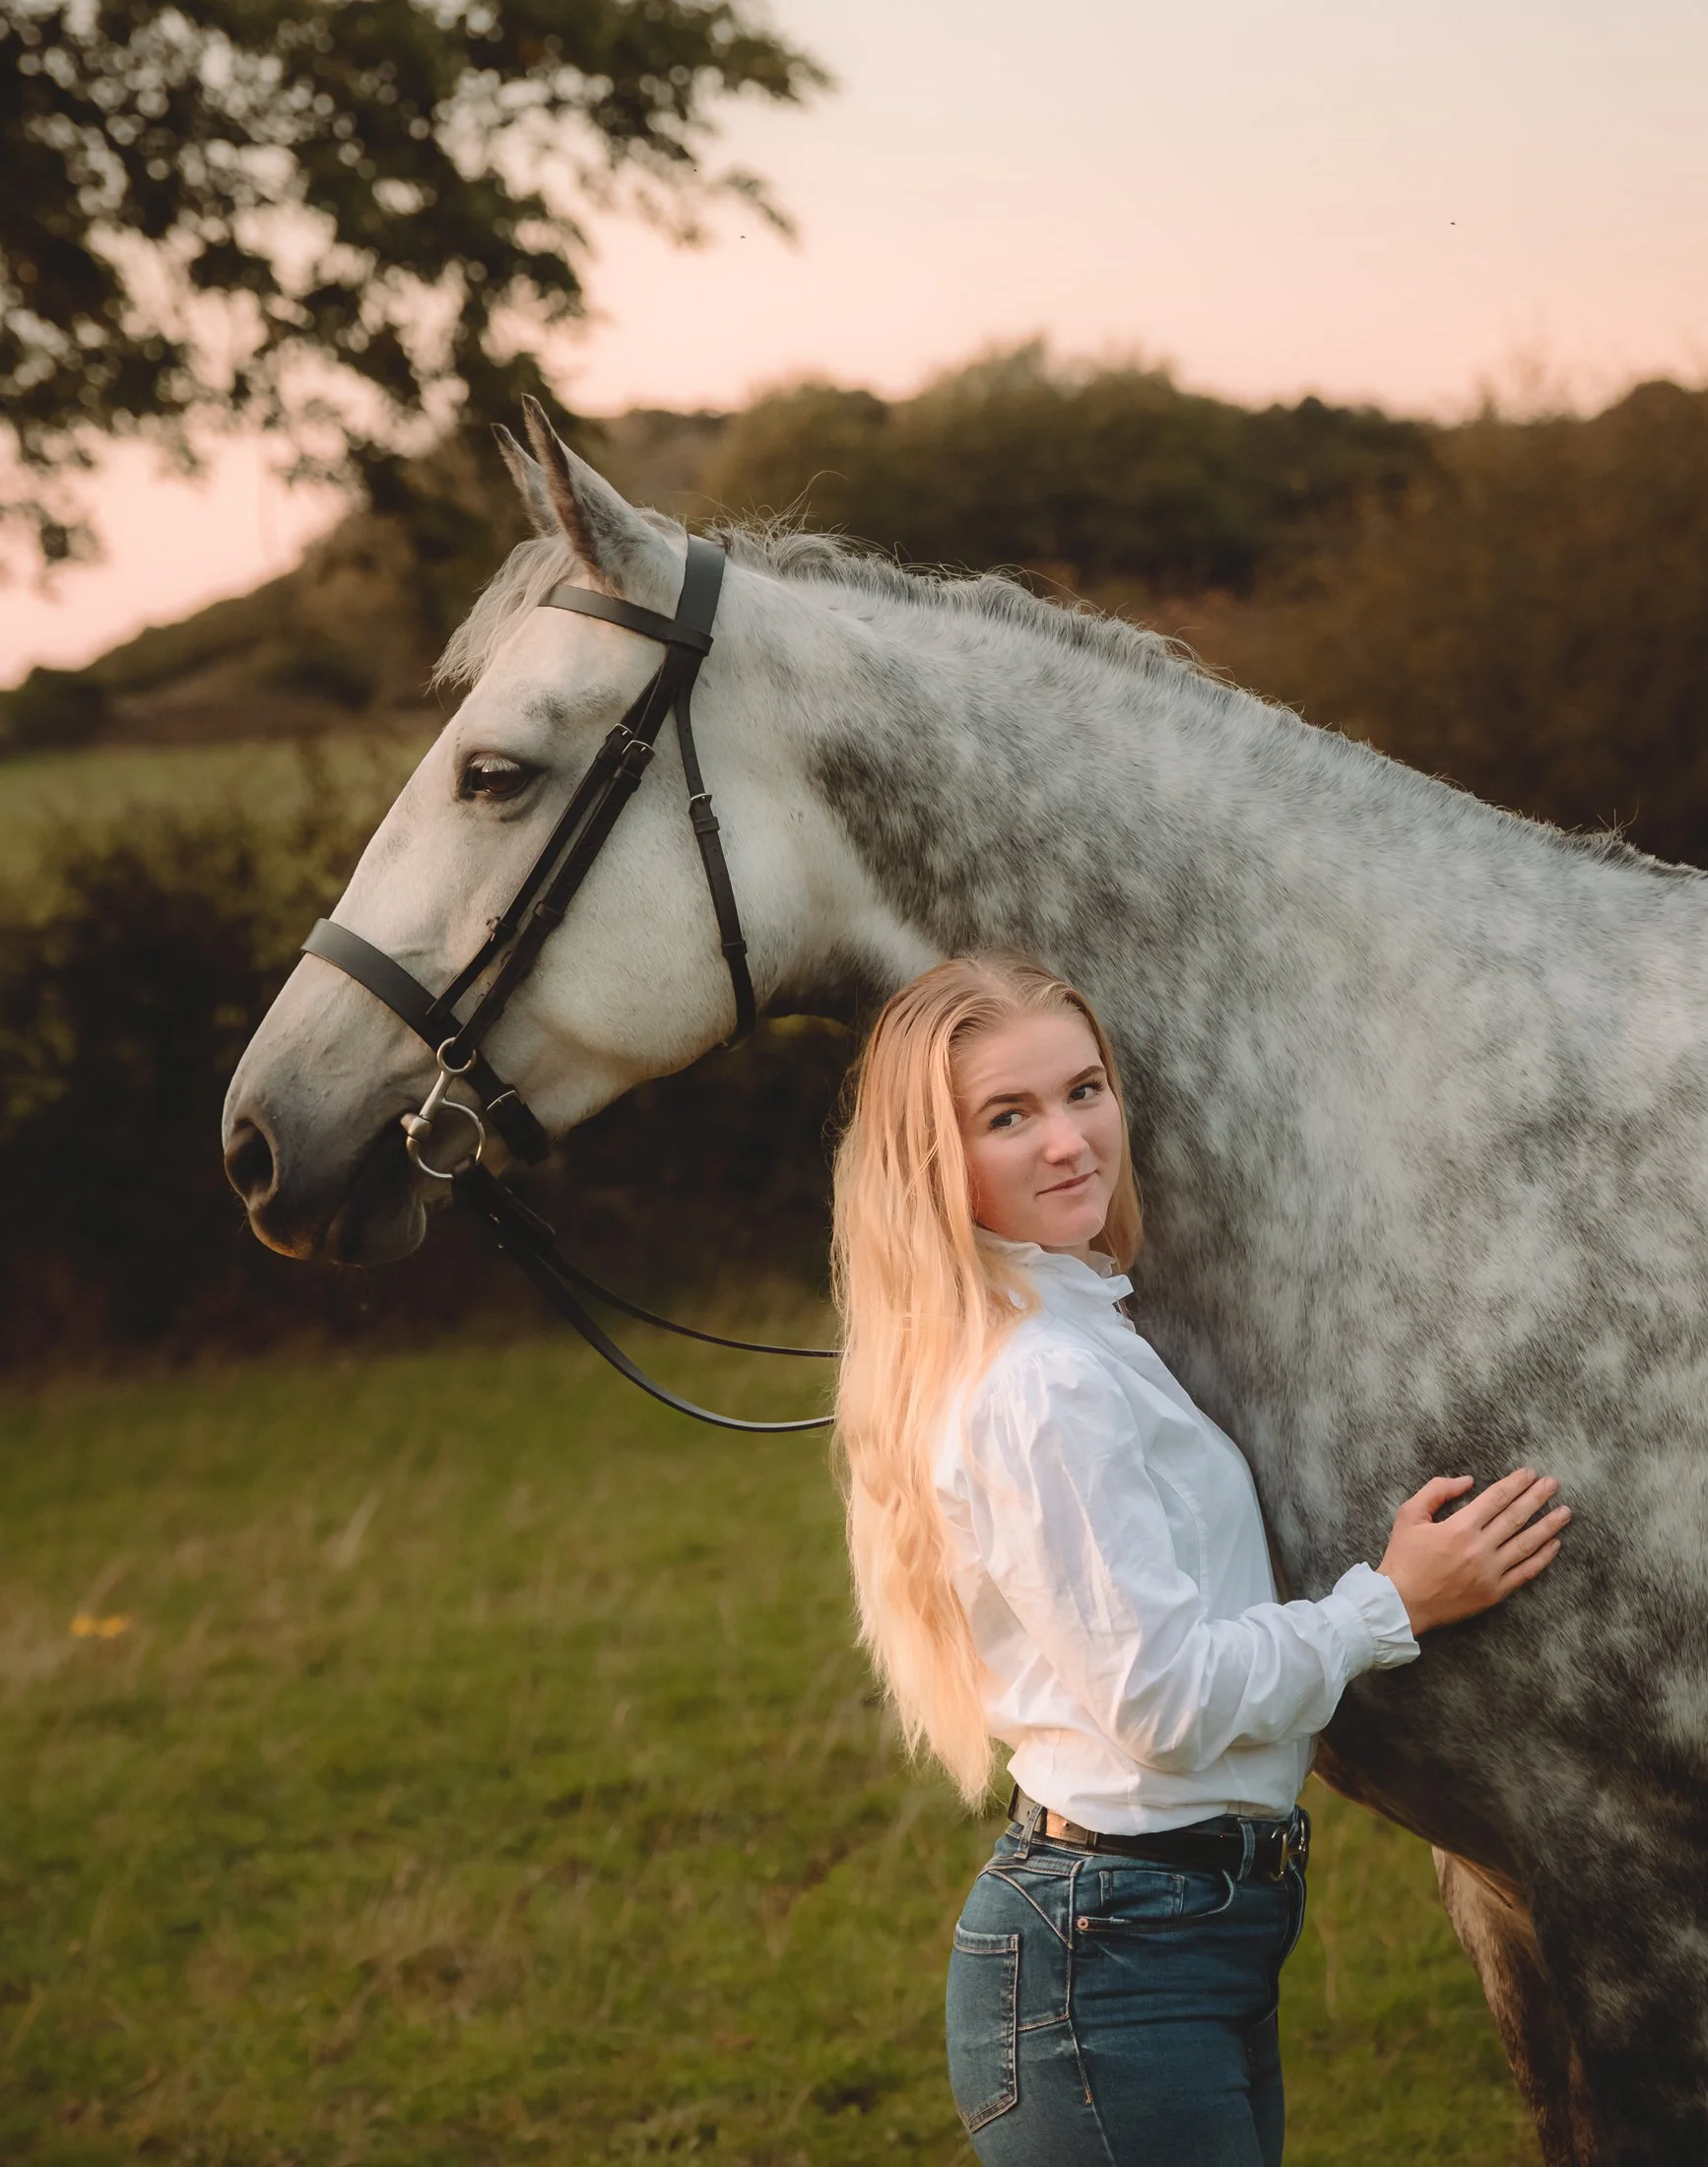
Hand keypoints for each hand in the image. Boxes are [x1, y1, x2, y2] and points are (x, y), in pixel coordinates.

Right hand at [1377, 1467, 1569, 1635]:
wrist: (1401, 1603)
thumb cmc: (1403, 1558)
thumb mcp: (1408, 1515)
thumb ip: (1436, 1491)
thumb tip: (1466, 1481)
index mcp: (1459, 1527)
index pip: (1495, 1498)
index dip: (1515, 1483)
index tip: (1530, 1473)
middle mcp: (1479, 1548)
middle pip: (1516, 1517)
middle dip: (1537, 1497)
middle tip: (1554, 1484)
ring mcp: (1490, 1572)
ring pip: (1526, 1544)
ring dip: (1548, 1526)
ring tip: (1565, 1512)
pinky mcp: (1494, 1593)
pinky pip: (1525, 1573)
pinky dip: (1542, 1558)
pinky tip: (1555, 1544)